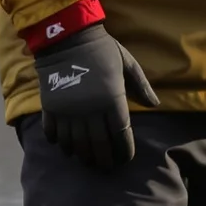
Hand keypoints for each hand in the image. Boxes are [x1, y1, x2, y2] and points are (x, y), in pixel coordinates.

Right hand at [35, 25, 158, 169]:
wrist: (67, 38)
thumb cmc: (102, 50)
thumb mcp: (127, 64)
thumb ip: (141, 86)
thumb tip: (155, 105)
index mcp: (112, 101)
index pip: (121, 135)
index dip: (125, 151)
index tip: (126, 158)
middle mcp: (90, 111)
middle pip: (98, 146)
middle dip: (104, 160)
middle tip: (107, 167)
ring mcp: (68, 112)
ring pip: (75, 145)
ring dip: (82, 155)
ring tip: (87, 160)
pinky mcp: (51, 109)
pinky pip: (54, 135)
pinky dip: (60, 144)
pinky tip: (66, 146)